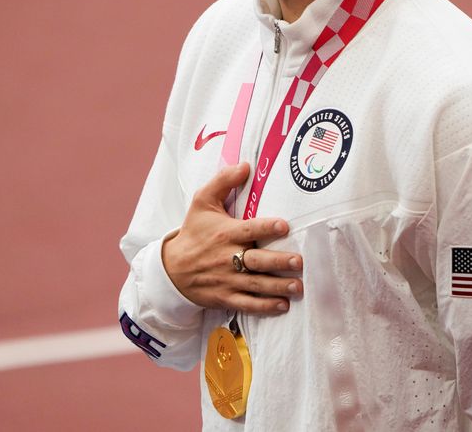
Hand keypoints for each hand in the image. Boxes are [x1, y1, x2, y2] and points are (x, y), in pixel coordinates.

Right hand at [162, 163, 303, 313]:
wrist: (172, 268)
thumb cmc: (193, 232)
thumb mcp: (202, 201)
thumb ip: (223, 181)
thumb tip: (245, 165)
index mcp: (225, 233)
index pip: (249, 229)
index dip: (266, 228)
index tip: (284, 226)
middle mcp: (227, 257)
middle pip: (257, 260)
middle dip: (279, 262)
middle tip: (299, 262)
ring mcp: (227, 280)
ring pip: (256, 284)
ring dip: (278, 286)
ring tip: (298, 286)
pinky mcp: (225, 297)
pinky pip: (247, 304)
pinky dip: (265, 306)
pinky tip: (282, 305)